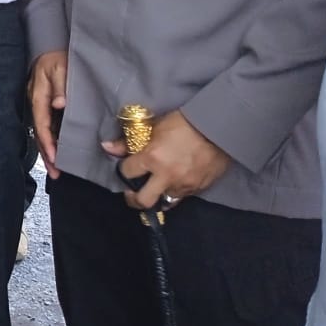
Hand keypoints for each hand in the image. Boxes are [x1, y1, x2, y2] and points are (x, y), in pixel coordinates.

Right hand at [28, 50, 68, 177]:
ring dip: (47, 150)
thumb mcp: (62, 67)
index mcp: (38, 93)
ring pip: (41, 132)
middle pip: (38, 132)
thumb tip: (58, 105)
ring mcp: (39, 104)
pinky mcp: (44, 106)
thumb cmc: (59, 58)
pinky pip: (46, 127)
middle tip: (55, 173)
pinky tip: (56, 152)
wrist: (53, 49)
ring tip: (55, 170)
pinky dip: (50, 141)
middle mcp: (35, 101)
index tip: (55, 157)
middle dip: (46, 153)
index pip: (41, 122)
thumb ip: (61, 85)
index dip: (47, 141)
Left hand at [102, 109, 231, 210]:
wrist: (218, 129)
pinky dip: (174, 192)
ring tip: (154, 188)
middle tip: (132, 194)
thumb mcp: (153, 127)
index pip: (127, 173)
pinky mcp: (199, 189)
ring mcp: (184, 185)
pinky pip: (182, 197)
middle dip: (133, 200)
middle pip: (143, 200)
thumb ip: (129, 141)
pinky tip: (173, 183)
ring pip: (164, 202)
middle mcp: (166, 176)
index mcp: (152, 159)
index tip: (124, 169)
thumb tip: (107, 147)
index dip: (122, 171)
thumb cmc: (183, 123)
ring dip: (157, 196)